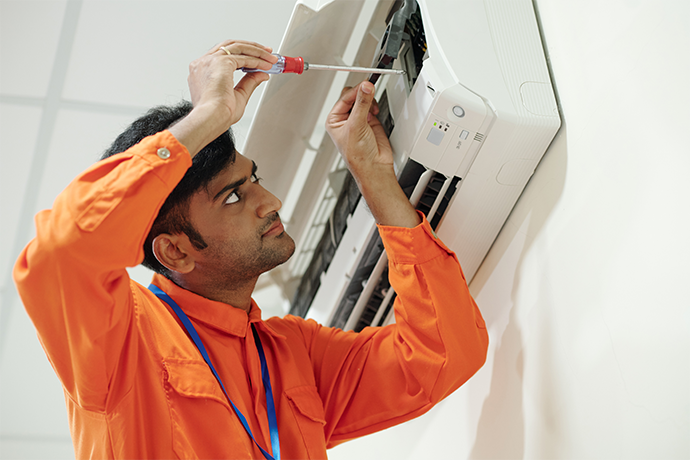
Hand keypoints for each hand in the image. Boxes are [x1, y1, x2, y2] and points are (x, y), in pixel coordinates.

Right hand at [170, 40, 277, 156]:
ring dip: (257, 51)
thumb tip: (262, 74)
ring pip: (238, 47)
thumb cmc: (218, 114)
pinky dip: (257, 60)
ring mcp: (210, 61)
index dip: (241, 54)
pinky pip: (243, 57)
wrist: (211, 118)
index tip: (255, 57)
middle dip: (251, 47)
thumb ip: (249, 82)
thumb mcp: (238, 95)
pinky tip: (266, 65)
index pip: (223, 54)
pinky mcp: (221, 62)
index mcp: (202, 71)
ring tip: (271, 58)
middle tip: (267, 52)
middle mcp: (203, 63)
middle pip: (230, 46)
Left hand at [326, 82, 420, 227]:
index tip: (366, 85)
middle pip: (354, 95)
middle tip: (370, 93)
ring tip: (372, 110)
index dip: (355, 91)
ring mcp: (358, 119)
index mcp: (334, 120)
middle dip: (362, 95)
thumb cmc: (358, 156)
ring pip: (363, 99)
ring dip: (369, 100)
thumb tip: (365, 87)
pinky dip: (375, 105)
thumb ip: (362, 104)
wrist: (374, 167)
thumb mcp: (357, 126)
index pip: (345, 97)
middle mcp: (345, 119)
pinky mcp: (370, 120)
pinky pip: (372, 105)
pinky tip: (375, 112)